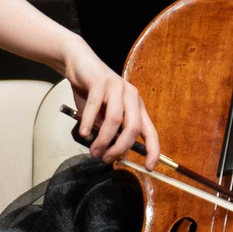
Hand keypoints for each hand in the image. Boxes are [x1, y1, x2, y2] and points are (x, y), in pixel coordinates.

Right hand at [61, 38, 158, 166]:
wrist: (79, 63)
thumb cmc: (92, 92)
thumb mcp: (103, 115)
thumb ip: (109, 131)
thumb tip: (111, 153)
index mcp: (137, 106)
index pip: (150, 131)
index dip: (153, 150)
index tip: (150, 168)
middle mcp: (131, 96)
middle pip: (133, 128)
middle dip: (120, 148)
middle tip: (106, 159)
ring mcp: (117, 87)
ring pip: (115, 119)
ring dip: (104, 139)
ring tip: (94, 150)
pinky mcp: (101, 81)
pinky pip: (95, 106)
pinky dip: (88, 122)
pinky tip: (83, 133)